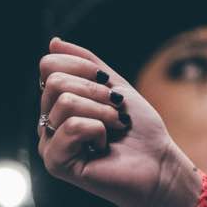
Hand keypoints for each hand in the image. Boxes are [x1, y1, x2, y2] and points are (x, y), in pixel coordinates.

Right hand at [38, 37, 204, 206]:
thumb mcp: (115, 86)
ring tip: (114, 128)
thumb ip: (86, 63)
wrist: (159, 165)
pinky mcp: (55, 162)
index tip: (109, 83)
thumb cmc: (140, 129)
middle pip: (55, 82)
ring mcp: (49, 143)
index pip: (50, 66)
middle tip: (116, 110)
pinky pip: (72, 126)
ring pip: (65, 102)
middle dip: (96, 92)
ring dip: (103, 111)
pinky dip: (98, 130)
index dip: (84, 67)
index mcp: (59, 103)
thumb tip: (53, 42)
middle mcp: (48, 122)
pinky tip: (104, 146)